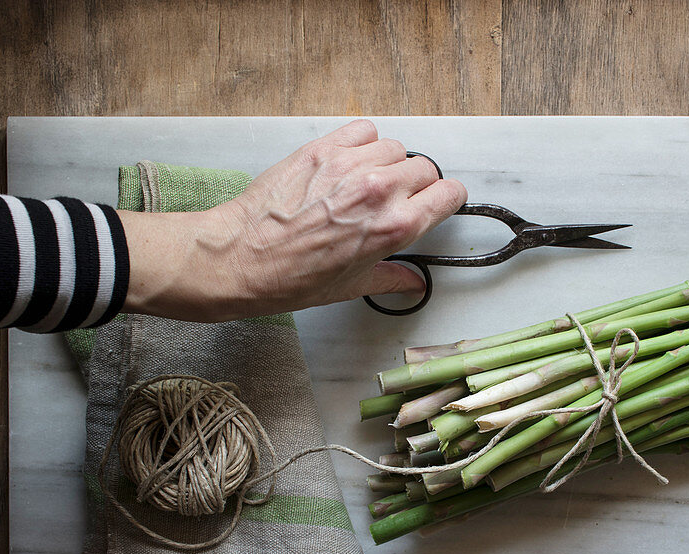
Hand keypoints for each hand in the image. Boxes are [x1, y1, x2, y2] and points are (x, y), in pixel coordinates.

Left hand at [119, 120, 467, 320]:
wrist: (240, 258)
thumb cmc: (289, 278)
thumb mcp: (349, 287)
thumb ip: (390, 278)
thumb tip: (412, 282)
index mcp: (394, 228)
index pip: (449, 193)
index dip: (446, 199)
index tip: (438, 203)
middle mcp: (379, 191)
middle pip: (424, 168)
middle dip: (417, 184)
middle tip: (396, 199)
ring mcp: (351, 166)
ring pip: (394, 146)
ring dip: (388, 162)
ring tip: (368, 181)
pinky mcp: (323, 149)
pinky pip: (363, 130)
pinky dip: (363, 141)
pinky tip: (350, 161)